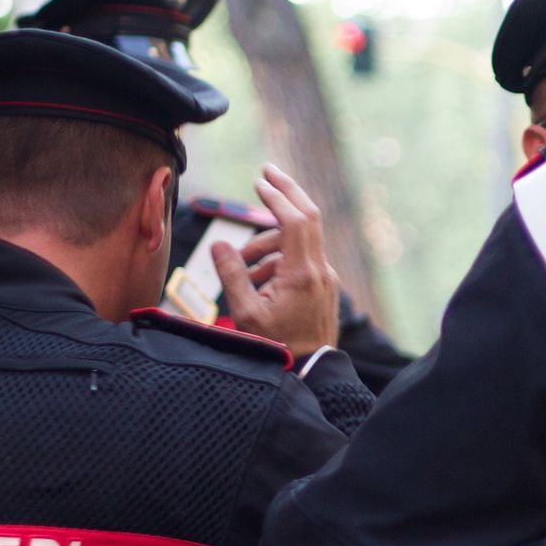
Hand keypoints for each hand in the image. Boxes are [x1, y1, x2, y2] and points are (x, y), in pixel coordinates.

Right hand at [212, 164, 340, 356]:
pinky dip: (278, 260)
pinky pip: (300, 260)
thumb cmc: (276, 346)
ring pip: (298, 243)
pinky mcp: (323, 286)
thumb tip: (220, 245)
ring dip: (268, 244)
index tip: (259, 180)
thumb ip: (232, 275)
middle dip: (286, 193)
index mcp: (303, 274)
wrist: (310, 371)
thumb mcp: (246, 313)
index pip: (295, 221)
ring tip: (242, 268)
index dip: (277, 197)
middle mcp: (320, 271)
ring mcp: (325, 278)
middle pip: (308, 217)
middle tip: (265, 174)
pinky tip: (257, 282)